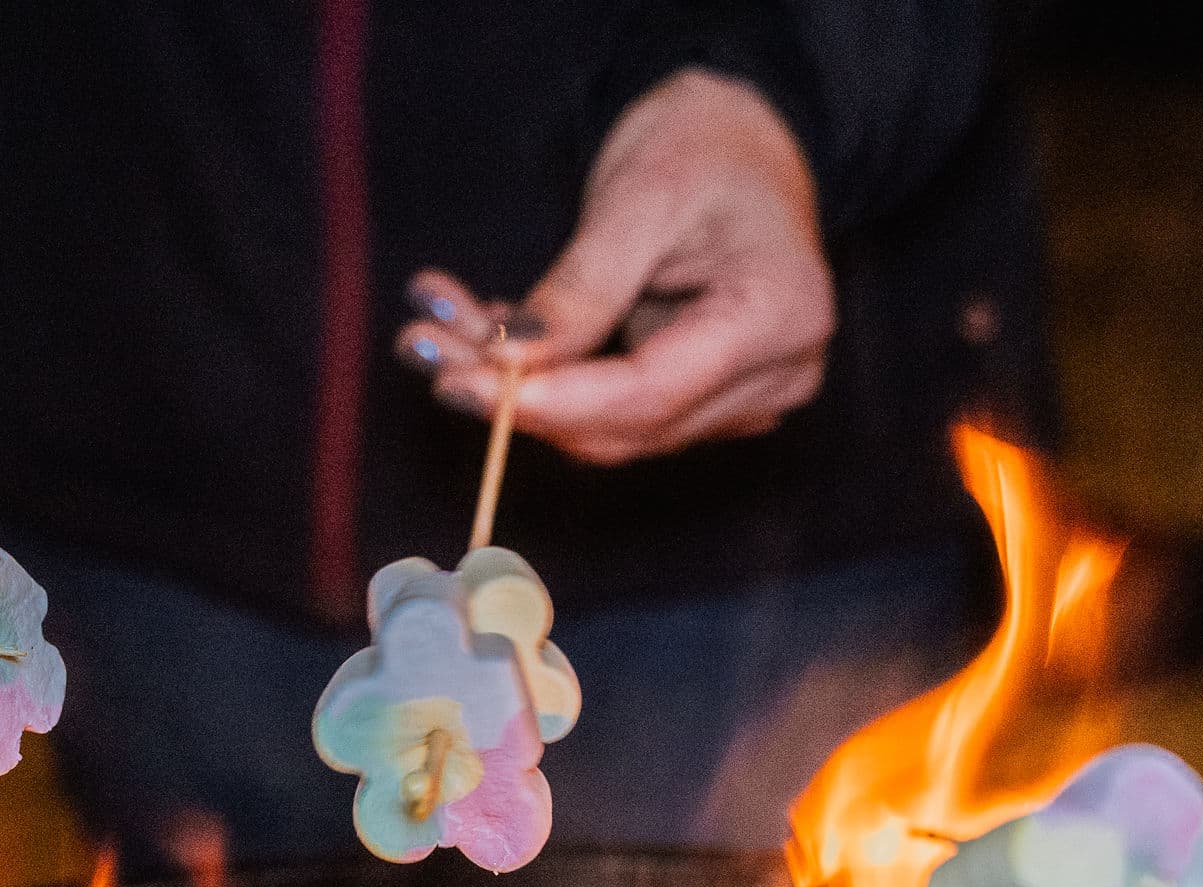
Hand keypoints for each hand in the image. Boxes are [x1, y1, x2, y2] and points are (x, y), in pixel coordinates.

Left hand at [397, 70, 833, 466]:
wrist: (746, 139)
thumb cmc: (705, 145)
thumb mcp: (637, 197)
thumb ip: (580, 289)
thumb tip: (509, 362)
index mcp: (779, 314)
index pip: (653, 392)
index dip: (555, 401)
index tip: (467, 383)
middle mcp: (777, 373)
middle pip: (629, 426)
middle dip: (519, 398)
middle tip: (423, 345)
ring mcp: (748, 396)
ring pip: (615, 430)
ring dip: (520, 393)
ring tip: (437, 334)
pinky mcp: (710, 401)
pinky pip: (619, 413)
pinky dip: (550, 384)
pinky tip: (487, 340)